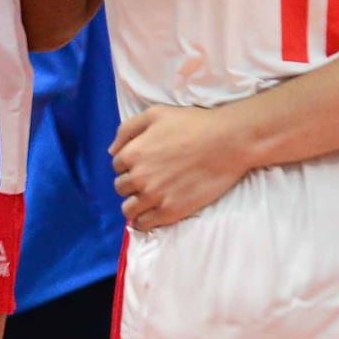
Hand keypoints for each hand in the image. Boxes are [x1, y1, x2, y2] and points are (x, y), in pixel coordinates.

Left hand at [111, 104, 248, 231]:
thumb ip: (127, 130)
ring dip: (134, 204)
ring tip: (148, 199)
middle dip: (131, 183)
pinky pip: (144, 224)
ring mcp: (154, 196)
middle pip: (120, 188)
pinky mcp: (171, 211)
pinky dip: (144, 221)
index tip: (143, 164)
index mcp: (133, 153)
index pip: (117, 166)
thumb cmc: (192, 124)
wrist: (226, 142)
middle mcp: (139, 177)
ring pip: (128, 209)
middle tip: (149, 179)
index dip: (129, 164)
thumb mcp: (154, 114)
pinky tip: (152, 213)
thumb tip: (112, 151)